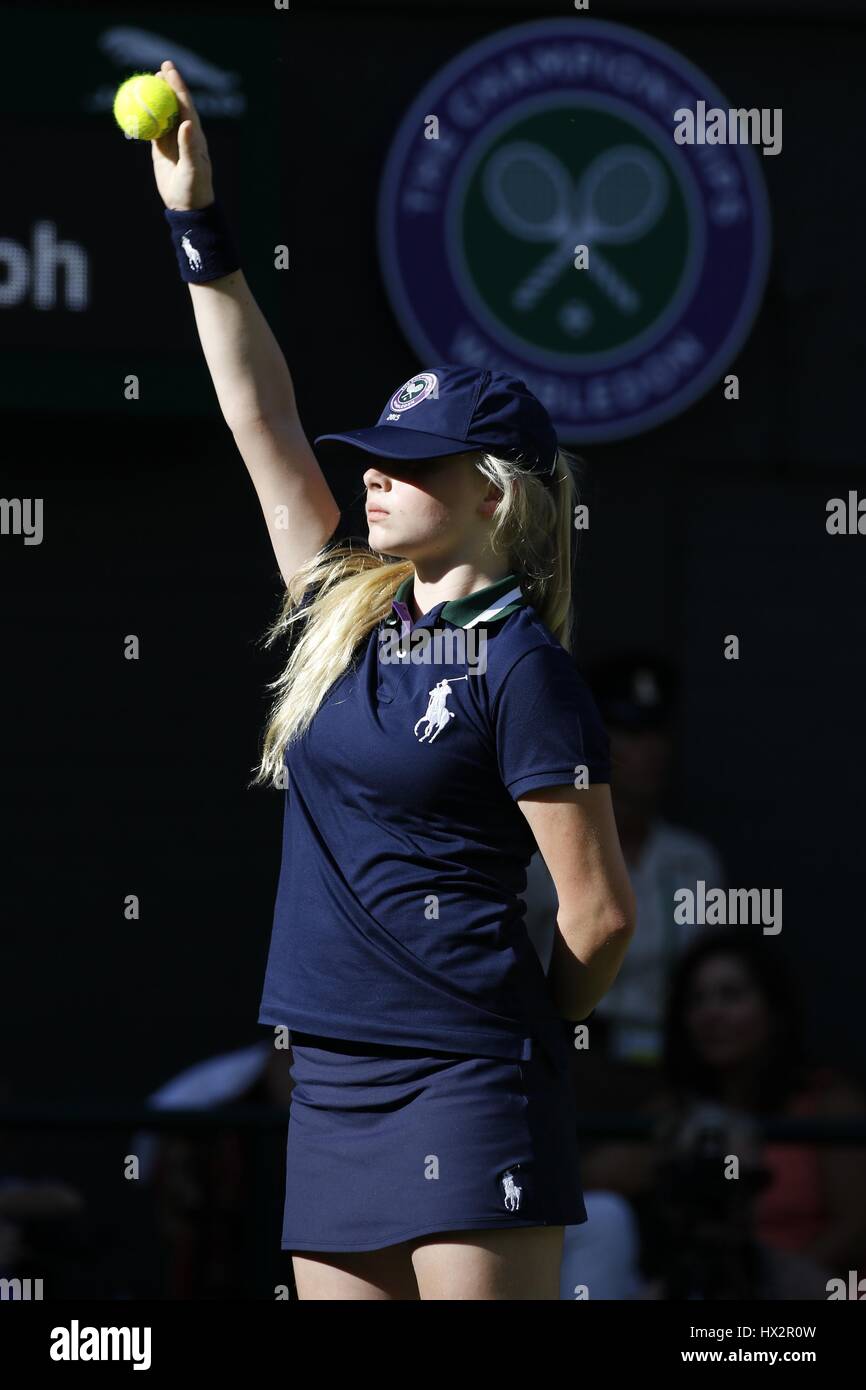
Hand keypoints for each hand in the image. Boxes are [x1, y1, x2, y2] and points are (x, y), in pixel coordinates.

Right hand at [150, 60, 214, 211]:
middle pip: (174, 104)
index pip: (185, 104)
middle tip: (158, 69)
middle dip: (168, 86)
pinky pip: (151, 130)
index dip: (178, 85)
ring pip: (162, 114)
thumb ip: (189, 146)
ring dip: (156, 98)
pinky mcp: (161, 150)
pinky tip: (135, 108)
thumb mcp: (192, 168)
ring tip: (147, 82)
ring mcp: (171, 141)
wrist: (186, 206)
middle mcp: (183, 134)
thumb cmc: (194, 188)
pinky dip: (144, 118)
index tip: (168, 70)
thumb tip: (185, 123)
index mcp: (194, 134)